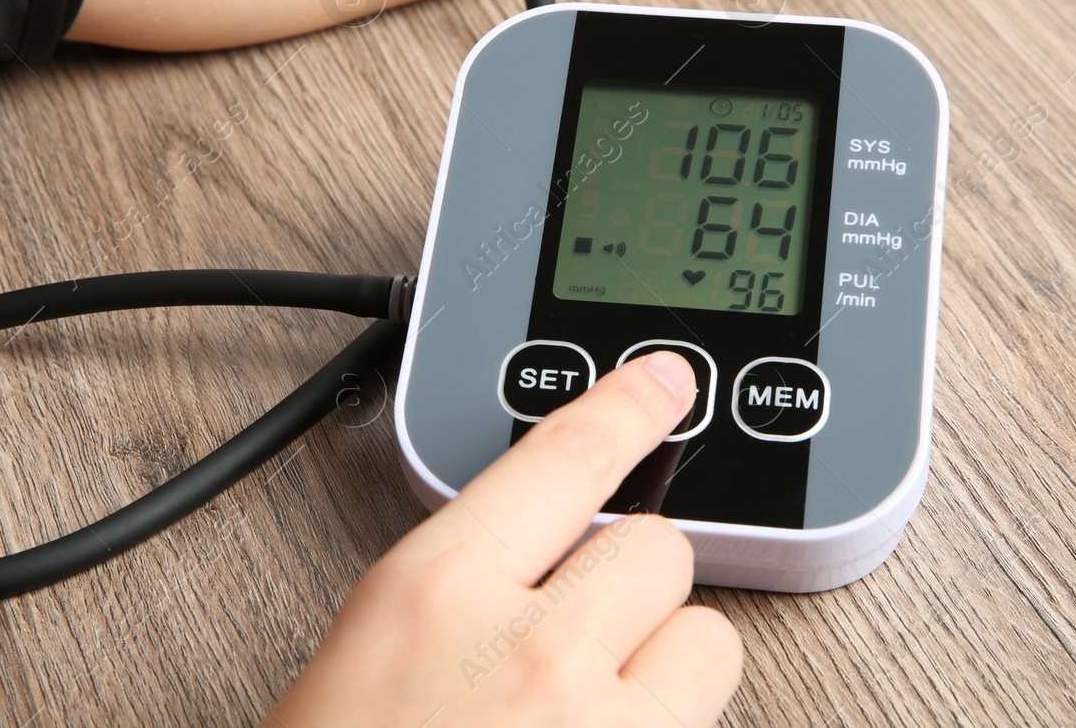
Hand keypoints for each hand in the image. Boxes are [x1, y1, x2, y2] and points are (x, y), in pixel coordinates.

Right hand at [261, 351, 742, 726]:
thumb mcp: (367, 669)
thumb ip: (458, 603)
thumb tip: (544, 568)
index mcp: (431, 600)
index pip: (561, 460)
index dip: (626, 408)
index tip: (667, 382)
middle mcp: (529, 653)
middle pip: (656, 551)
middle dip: (632, 591)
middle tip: (581, 646)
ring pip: (708, 644)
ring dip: (669, 673)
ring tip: (600, 722)